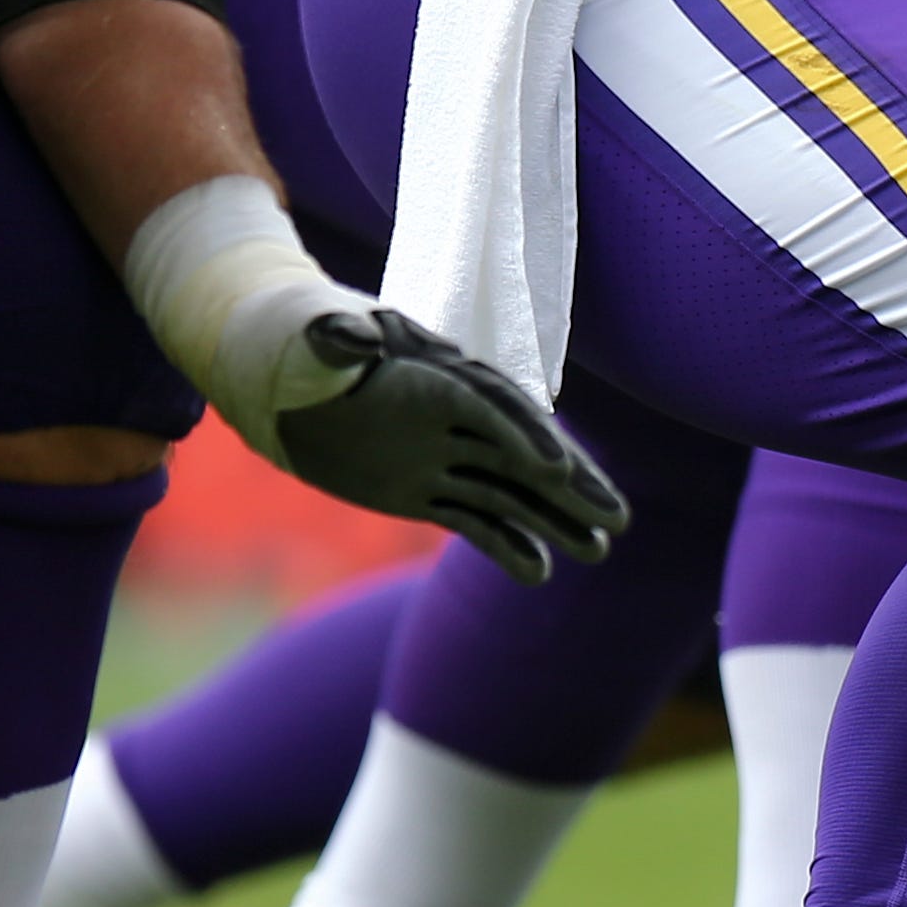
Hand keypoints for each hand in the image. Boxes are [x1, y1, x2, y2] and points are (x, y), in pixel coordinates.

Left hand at [275, 307, 630, 585]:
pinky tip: (539, 574)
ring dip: (556, 522)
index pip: (492, 408)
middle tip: (617, 520)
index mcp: (439, 376)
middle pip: (523, 455)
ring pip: (511, 494)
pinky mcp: (427, 490)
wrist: (290, 374)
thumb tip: (351, 338)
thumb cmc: (302, 342)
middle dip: (571, 487)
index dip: (524, 437)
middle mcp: (457, 420)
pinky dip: (506, 546)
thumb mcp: (314, 332)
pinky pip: (474, 520)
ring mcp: (446, 457)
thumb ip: (337, 337)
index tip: (556, 469)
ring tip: (600, 550)